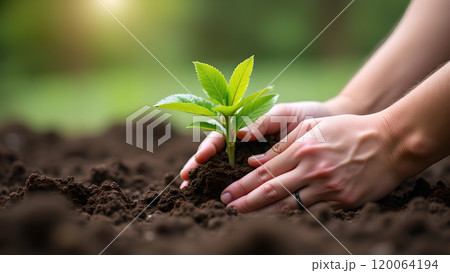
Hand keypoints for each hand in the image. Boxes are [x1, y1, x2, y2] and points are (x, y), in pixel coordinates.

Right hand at [180, 101, 334, 187]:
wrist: (334, 129)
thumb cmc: (309, 116)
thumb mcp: (286, 113)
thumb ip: (263, 121)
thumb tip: (239, 134)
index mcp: (248, 128)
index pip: (220, 137)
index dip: (208, 147)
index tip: (201, 157)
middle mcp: (246, 146)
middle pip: (216, 157)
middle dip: (199, 168)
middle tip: (185, 182)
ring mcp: (253, 161)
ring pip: (225, 172)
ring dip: (208, 182)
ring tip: (193, 193)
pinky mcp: (266, 175)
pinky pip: (247, 184)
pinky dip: (234, 192)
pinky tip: (221, 201)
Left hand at [220, 113, 402, 212]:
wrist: (389, 143)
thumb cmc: (349, 130)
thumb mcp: (313, 127)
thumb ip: (283, 145)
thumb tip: (255, 162)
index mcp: (303, 149)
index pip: (265, 171)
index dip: (243, 184)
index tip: (227, 193)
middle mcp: (312, 169)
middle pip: (271, 190)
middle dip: (245, 201)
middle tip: (227, 208)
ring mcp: (327, 187)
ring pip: (288, 205)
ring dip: (263, 213)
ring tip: (244, 217)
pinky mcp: (341, 200)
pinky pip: (311, 211)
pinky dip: (291, 216)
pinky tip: (276, 220)